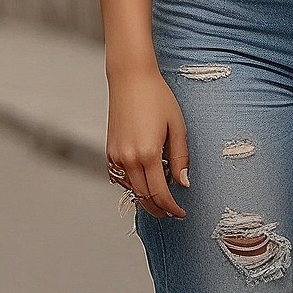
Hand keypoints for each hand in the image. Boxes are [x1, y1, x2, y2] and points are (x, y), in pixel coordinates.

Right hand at [107, 62, 189, 216]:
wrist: (131, 79)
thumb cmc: (157, 98)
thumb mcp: (177, 127)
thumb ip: (180, 158)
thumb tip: (183, 183)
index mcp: (148, 154)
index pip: (160, 193)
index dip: (172, 208)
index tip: (181, 212)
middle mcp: (128, 158)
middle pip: (144, 196)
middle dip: (159, 208)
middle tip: (172, 213)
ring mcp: (116, 155)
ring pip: (131, 189)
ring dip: (145, 197)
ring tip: (161, 198)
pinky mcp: (109, 151)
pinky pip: (120, 178)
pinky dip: (133, 185)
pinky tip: (145, 181)